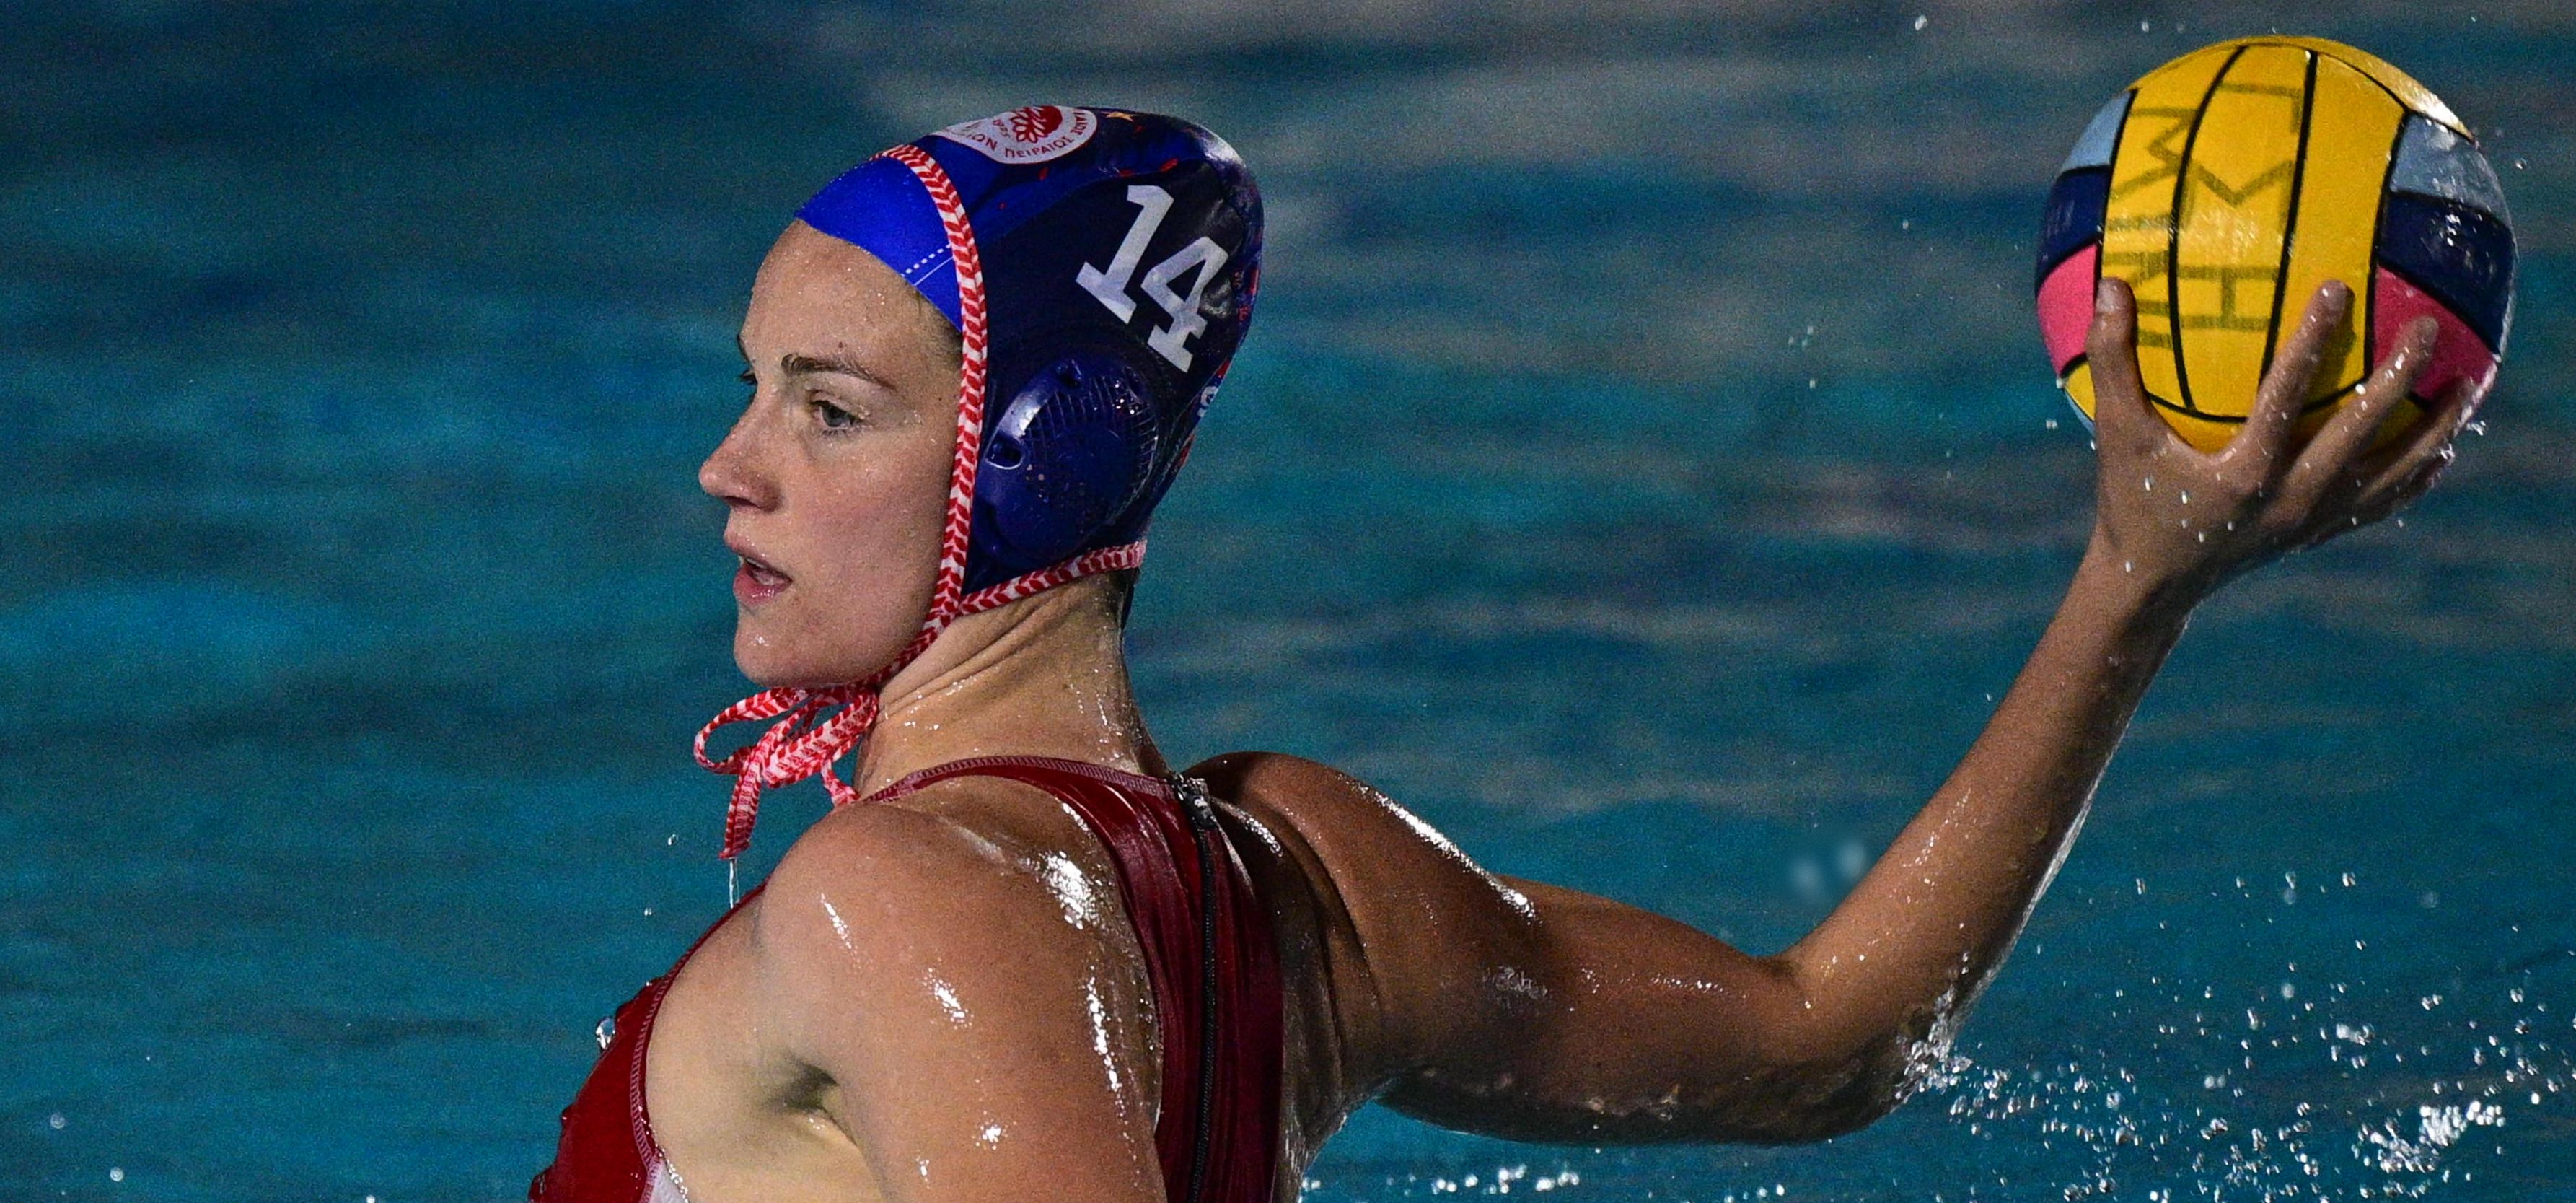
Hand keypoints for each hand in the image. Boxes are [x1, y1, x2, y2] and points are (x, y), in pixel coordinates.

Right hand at [2084, 277, 2484, 606]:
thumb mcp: (2117, 434)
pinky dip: (2415, 478)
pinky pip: (2382, 504)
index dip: (2313, 341)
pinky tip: (2441, 453)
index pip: (2287, 396)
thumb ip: (2114, 361)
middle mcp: (2290, 500)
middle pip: (2362, 432)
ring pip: (2391, 472)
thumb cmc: (2131, 502)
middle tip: (2428, 327)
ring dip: (2435, 429)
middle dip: (2400, 376)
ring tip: (2469, 384)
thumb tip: (2110, 287)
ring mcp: (2312, 521)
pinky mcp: (2319, 534)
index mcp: (2243, 474)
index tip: (2338, 289)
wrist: (2154, 585)